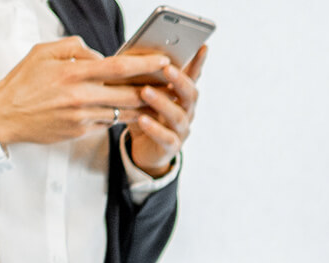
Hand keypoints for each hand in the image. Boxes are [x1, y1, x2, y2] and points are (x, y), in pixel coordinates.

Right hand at [0, 37, 166, 146]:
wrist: (3, 115)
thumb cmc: (22, 82)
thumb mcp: (43, 52)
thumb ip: (74, 47)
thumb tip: (99, 54)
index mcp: (72, 74)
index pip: (117, 68)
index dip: (144, 64)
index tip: (162, 60)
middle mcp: (80, 96)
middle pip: (129, 93)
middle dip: (154, 88)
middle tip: (172, 83)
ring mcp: (82, 116)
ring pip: (123, 111)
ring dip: (144, 106)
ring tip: (160, 97)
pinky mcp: (81, 131)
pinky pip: (109, 122)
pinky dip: (123, 116)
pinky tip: (133, 110)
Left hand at [121, 45, 205, 176]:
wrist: (144, 149)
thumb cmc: (144, 115)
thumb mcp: (141, 94)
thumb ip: (141, 79)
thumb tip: (126, 56)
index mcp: (181, 96)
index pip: (193, 76)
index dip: (199, 63)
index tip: (202, 46)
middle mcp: (187, 111)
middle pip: (191, 94)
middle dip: (180, 80)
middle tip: (167, 68)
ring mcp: (181, 129)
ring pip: (178, 115)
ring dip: (162, 102)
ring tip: (145, 92)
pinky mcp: (171, 147)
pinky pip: (166, 137)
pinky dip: (155, 128)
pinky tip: (142, 119)